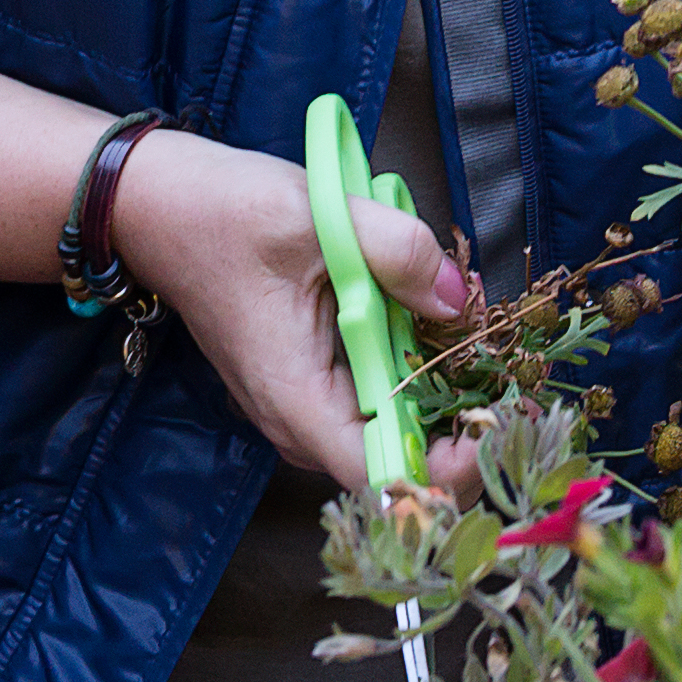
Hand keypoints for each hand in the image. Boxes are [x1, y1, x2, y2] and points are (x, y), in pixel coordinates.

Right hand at [111, 128, 476, 490]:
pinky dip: (414, 360)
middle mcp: (298, 416)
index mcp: (295, 398)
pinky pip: (374, 385)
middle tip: (518, 377)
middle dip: (460, 423)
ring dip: (442, 386)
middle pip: (394, 456)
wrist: (163, 206)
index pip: (380, 474)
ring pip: (389, 419)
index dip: (446, 466)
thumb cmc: (228, 216)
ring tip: (486, 340)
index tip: (499, 425)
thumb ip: (400, 253)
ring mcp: (304, 396)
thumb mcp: (323, 218)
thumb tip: (459, 300)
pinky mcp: (311, 369)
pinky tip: (444, 317)